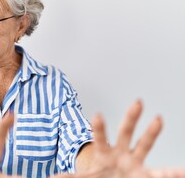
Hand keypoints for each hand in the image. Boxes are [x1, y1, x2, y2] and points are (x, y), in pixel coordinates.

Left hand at [53, 100, 184, 177]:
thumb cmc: (99, 175)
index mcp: (103, 152)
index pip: (100, 137)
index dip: (99, 127)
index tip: (97, 115)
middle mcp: (120, 152)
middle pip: (125, 131)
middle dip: (131, 117)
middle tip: (137, 101)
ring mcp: (134, 160)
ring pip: (144, 143)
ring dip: (152, 132)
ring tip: (159, 119)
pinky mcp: (145, 173)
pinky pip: (161, 172)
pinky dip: (173, 172)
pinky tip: (183, 171)